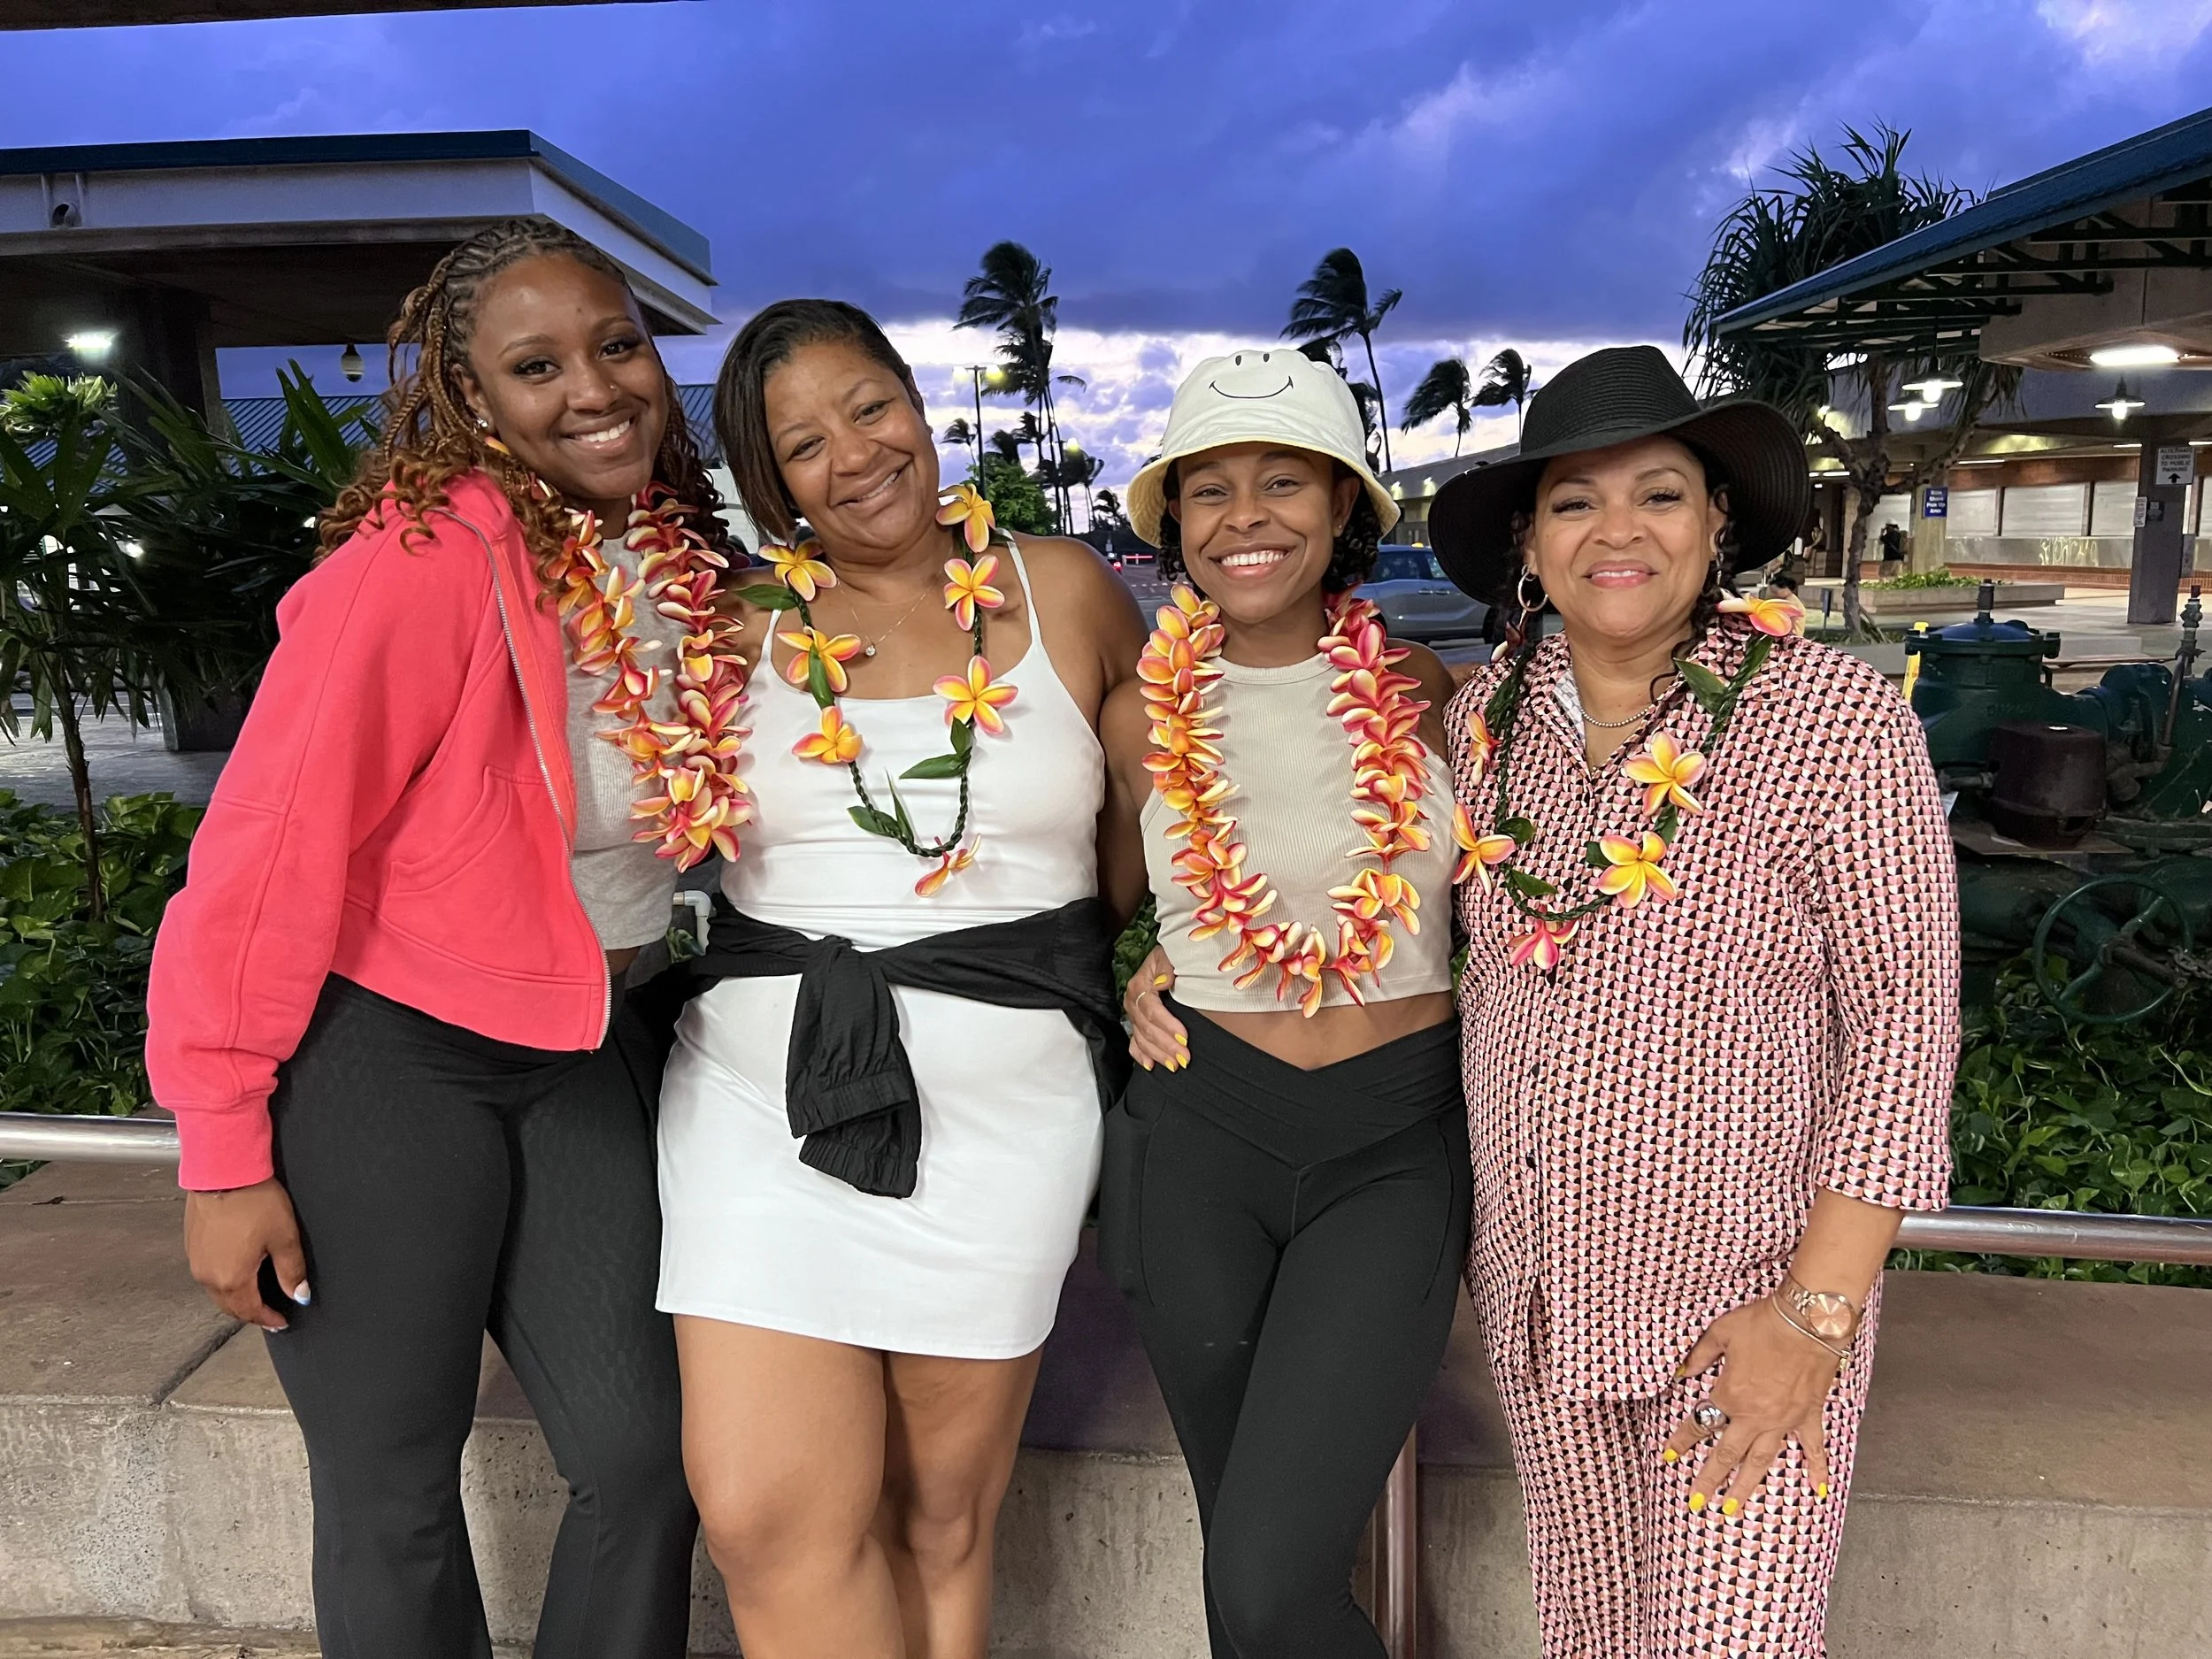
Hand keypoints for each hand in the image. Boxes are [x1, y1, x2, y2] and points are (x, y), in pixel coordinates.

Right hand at [184, 1179, 308, 1331]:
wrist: (223, 1171)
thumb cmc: (254, 1201)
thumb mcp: (284, 1237)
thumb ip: (292, 1271)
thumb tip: (299, 1296)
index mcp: (231, 1279)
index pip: (250, 1311)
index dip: (268, 1319)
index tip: (281, 1322)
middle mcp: (208, 1275)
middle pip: (230, 1306)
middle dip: (251, 1313)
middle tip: (269, 1314)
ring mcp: (196, 1260)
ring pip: (217, 1292)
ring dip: (236, 1298)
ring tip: (255, 1296)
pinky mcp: (191, 1245)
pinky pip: (208, 1274)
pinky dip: (224, 1281)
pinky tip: (237, 1271)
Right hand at [1123, 946, 1186, 1070]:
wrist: (1166, 957)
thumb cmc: (1171, 956)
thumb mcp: (1169, 954)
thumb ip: (1166, 966)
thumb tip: (1163, 982)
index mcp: (1140, 985)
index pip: (1152, 1010)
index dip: (1167, 1025)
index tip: (1184, 1037)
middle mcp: (1133, 1002)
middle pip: (1146, 1028)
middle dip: (1166, 1045)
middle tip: (1184, 1057)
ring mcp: (1134, 1015)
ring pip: (1141, 1039)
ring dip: (1158, 1054)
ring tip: (1175, 1065)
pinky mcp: (1136, 1024)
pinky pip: (1134, 1043)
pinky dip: (1141, 1055)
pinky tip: (1151, 1066)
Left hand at [1665, 1296, 1839, 1512]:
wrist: (1808, 1320)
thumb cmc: (1763, 1323)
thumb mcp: (1720, 1333)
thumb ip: (1698, 1356)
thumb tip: (1680, 1372)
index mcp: (1729, 1395)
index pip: (1699, 1425)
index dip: (1681, 1441)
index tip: (1669, 1456)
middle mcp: (1754, 1416)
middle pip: (1727, 1454)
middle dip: (1709, 1479)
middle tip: (1698, 1503)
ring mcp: (1783, 1420)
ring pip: (1761, 1461)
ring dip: (1746, 1486)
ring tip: (1733, 1508)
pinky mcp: (1808, 1415)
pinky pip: (1812, 1447)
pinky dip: (1816, 1469)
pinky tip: (1817, 1490)